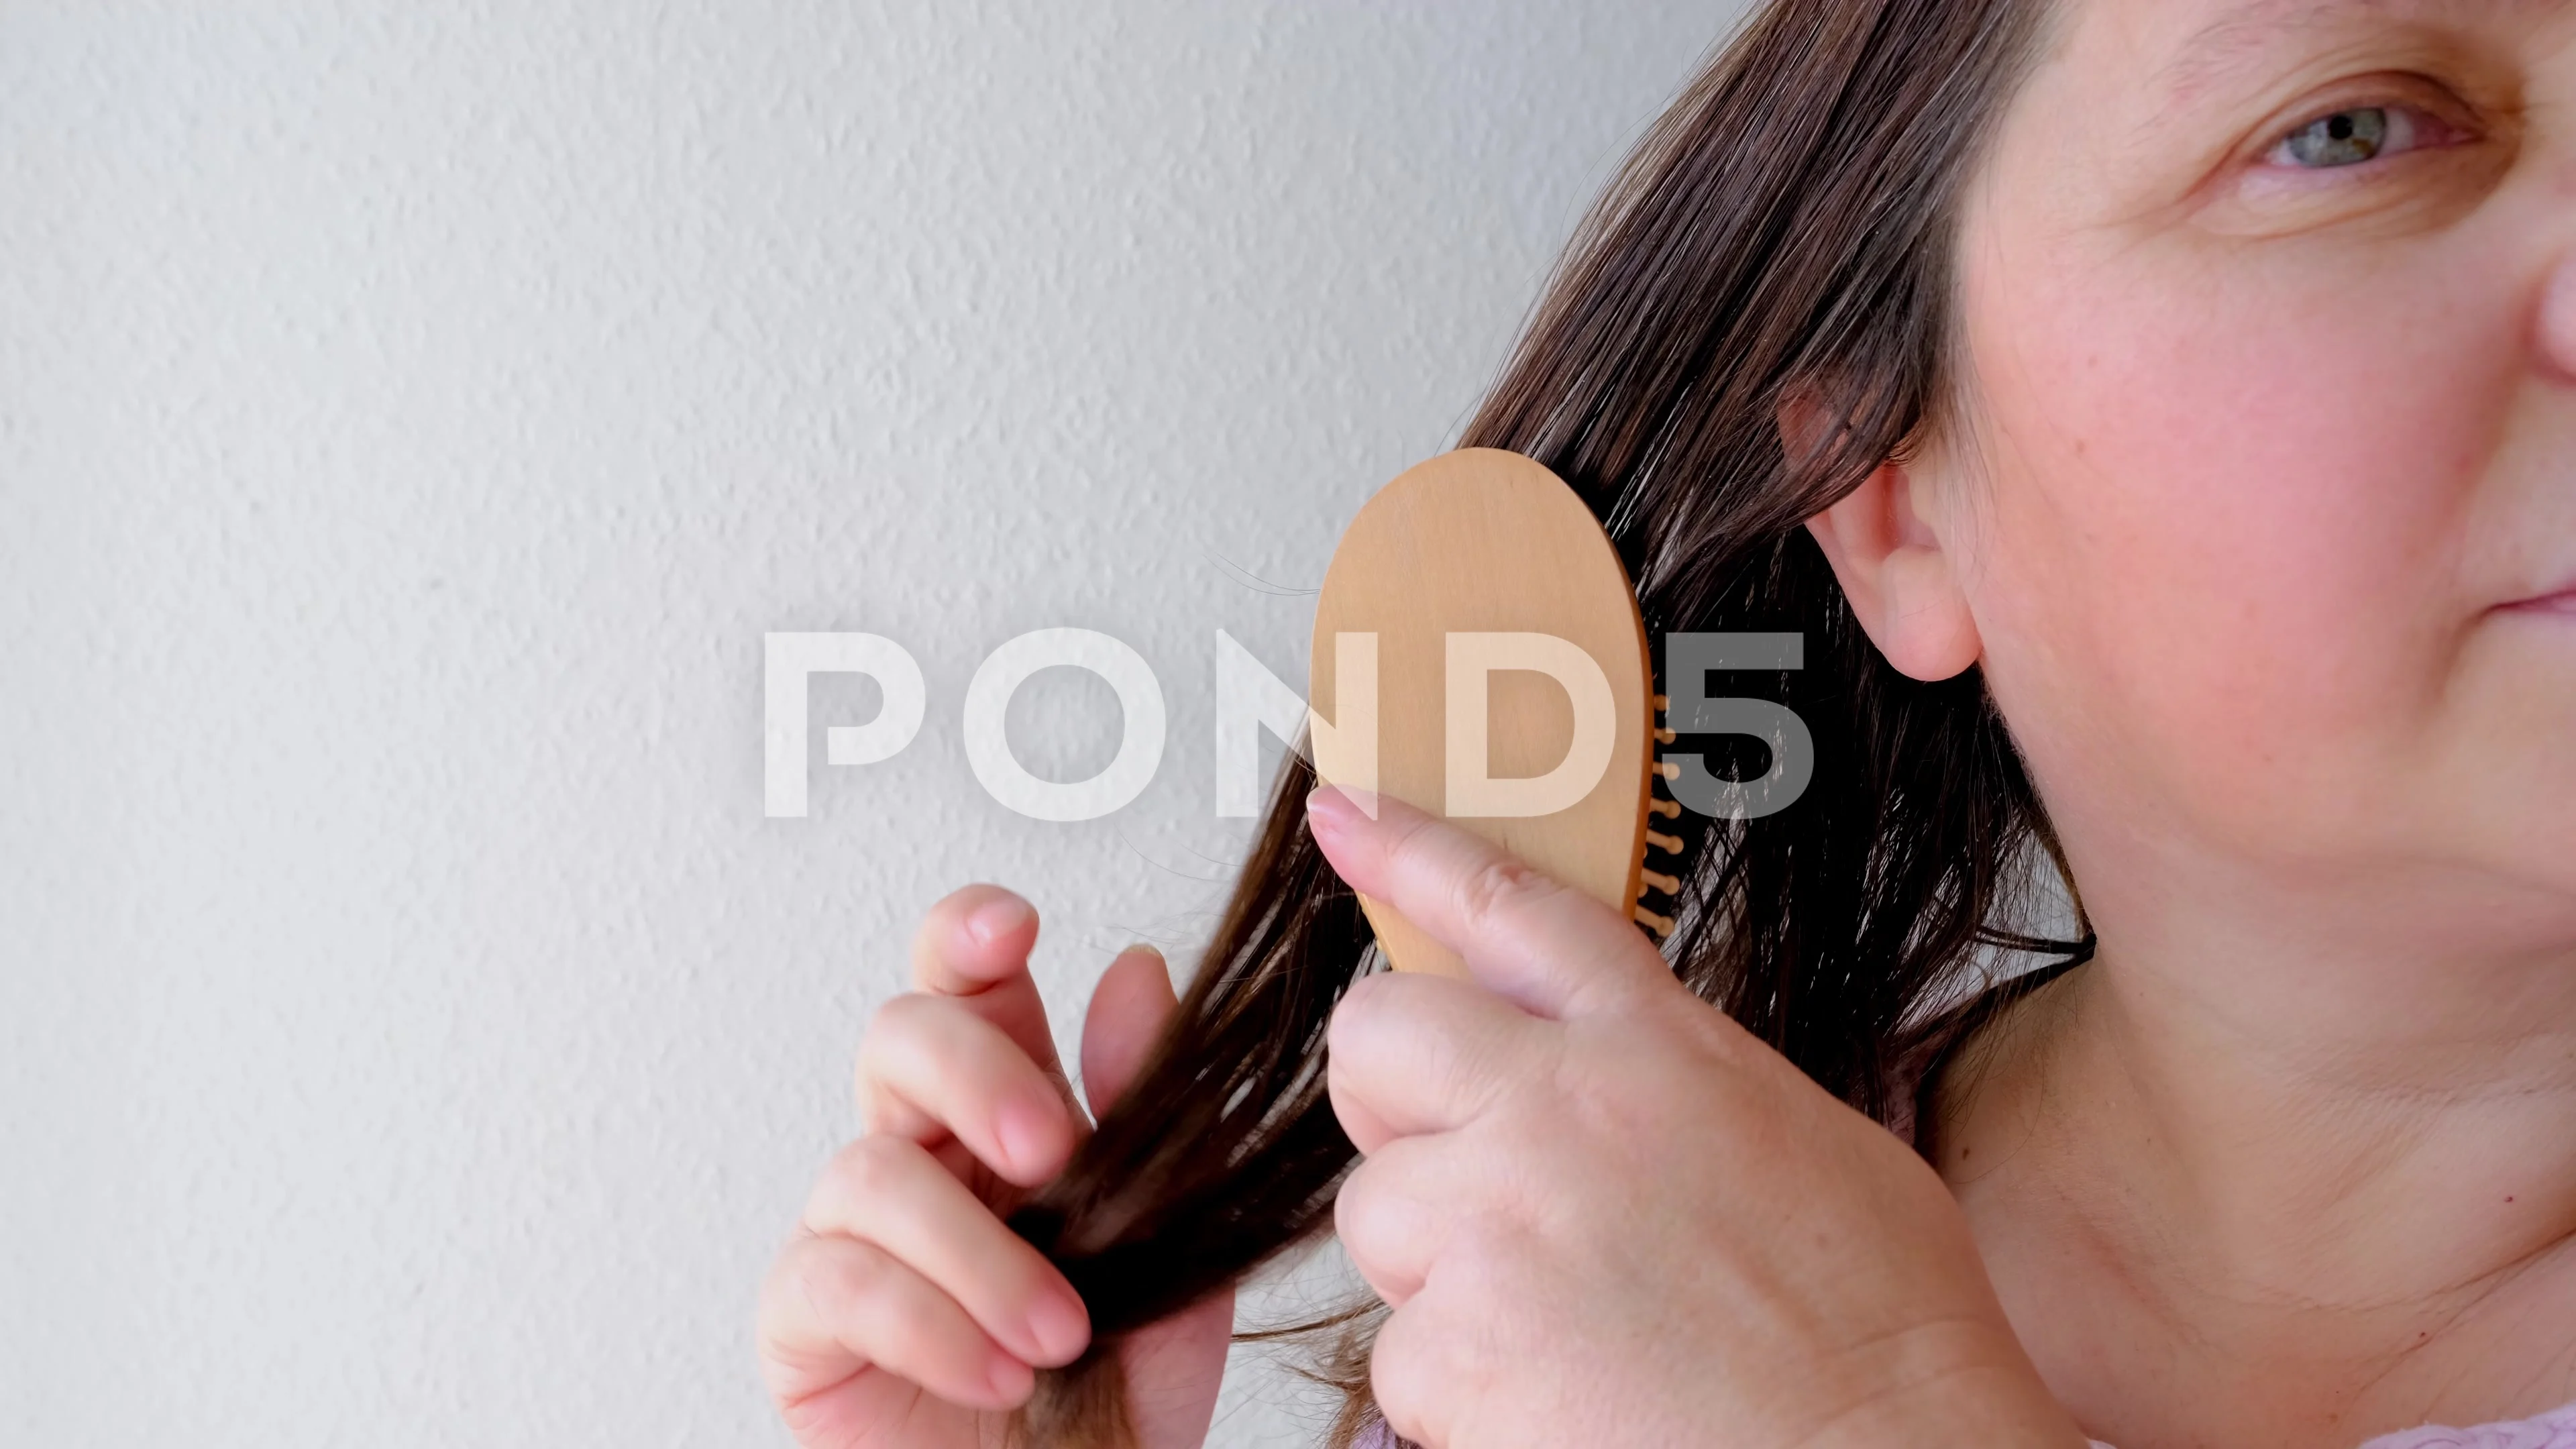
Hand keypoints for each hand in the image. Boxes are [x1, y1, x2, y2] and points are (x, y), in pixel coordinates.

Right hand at [756, 885, 1232, 1448]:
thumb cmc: (1117, 1391)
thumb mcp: (1173, 1249)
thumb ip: (1155, 1118)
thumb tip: (1136, 973)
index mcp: (1006, 1111)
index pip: (966, 985)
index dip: (968, 934)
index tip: (1015, 926)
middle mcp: (919, 1150)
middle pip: (897, 1036)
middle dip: (975, 1075)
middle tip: (1052, 1155)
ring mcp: (849, 1231)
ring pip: (869, 1170)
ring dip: (978, 1254)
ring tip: (1059, 1336)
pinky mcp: (802, 1320)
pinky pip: (835, 1280)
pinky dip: (928, 1324)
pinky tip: (998, 1375)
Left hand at [1307, 787, 2083, 1448]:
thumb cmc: (1878, 1328)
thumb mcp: (1802, 1138)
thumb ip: (1677, 1079)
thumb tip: (1611, 1075)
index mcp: (1656, 1048)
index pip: (1508, 909)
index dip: (1412, 851)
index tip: (1345, 814)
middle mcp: (1558, 1112)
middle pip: (1375, 1039)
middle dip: (1397, 1098)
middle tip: (1465, 1166)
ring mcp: (1495, 1227)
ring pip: (1378, 1211)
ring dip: (1439, 1265)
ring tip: (1564, 1321)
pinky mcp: (1453, 1349)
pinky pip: (1401, 1352)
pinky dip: (1461, 1387)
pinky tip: (1564, 1397)